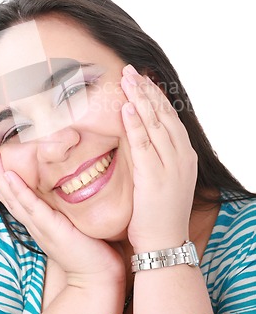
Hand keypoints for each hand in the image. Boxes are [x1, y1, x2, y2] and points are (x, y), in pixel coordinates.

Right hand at [0, 147, 124, 289]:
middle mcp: (35, 224)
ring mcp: (40, 226)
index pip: (16, 198)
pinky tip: (10, 176)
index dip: (6, 179)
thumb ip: (67, 209)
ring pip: (14, 198)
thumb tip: (71, 187)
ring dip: (2, 176)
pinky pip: (30, 207)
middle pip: (9, 196)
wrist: (97, 277)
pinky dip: (18, 191)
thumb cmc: (91, 250)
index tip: (0, 159)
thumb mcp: (74, 224)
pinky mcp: (51, 228)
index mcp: (39, 223)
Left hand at [120, 65, 197, 252]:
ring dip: (140, 99)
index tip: (143, 79)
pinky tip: (128, 107)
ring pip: (155, 124)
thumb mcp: (165, 177)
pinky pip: (144, 145)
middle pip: (163, 115)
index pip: (170, 117)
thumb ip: (158, 154)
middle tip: (131, 70)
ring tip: (128, 79)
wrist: (165, 242)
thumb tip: (142, 133)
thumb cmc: (160, 211)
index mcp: (185, 155)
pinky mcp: (155, 177)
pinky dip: (136, 124)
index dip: (156, 96)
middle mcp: (181, 156)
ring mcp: (170, 166)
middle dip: (146, 90)